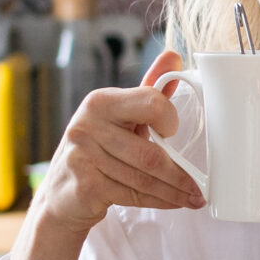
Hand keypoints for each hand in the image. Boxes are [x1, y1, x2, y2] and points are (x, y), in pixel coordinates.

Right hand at [26, 48, 203, 234]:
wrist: (62, 194)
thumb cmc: (96, 151)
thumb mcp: (119, 117)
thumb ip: (148, 91)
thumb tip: (173, 57)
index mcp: (100, 102)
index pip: (151, 102)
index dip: (170, 119)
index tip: (174, 132)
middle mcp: (87, 126)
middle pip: (151, 153)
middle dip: (180, 174)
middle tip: (198, 186)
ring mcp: (83, 157)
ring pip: (145, 178)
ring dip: (174, 192)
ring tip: (192, 197)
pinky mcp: (86, 186)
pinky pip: (134, 195)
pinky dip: (159, 201)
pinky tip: (171, 202)